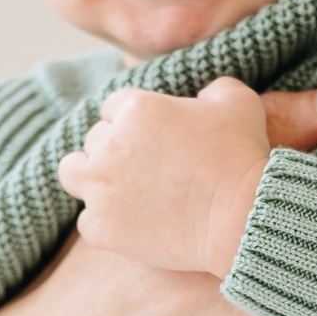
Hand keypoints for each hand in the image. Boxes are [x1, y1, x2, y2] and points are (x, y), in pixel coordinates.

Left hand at [56, 73, 316, 279]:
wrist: (243, 219)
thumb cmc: (242, 157)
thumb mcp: (237, 101)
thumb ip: (211, 87)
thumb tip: (200, 96)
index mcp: (135, 108)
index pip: (114, 105)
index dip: (134, 119)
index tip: (154, 136)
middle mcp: (109, 145)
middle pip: (95, 138)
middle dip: (116, 147)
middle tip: (145, 165)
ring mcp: (101, 189)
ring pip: (73, 172)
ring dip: (91, 175)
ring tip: (117, 186)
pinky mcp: (102, 228)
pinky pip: (88, 221)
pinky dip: (106, 222)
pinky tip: (131, 223)